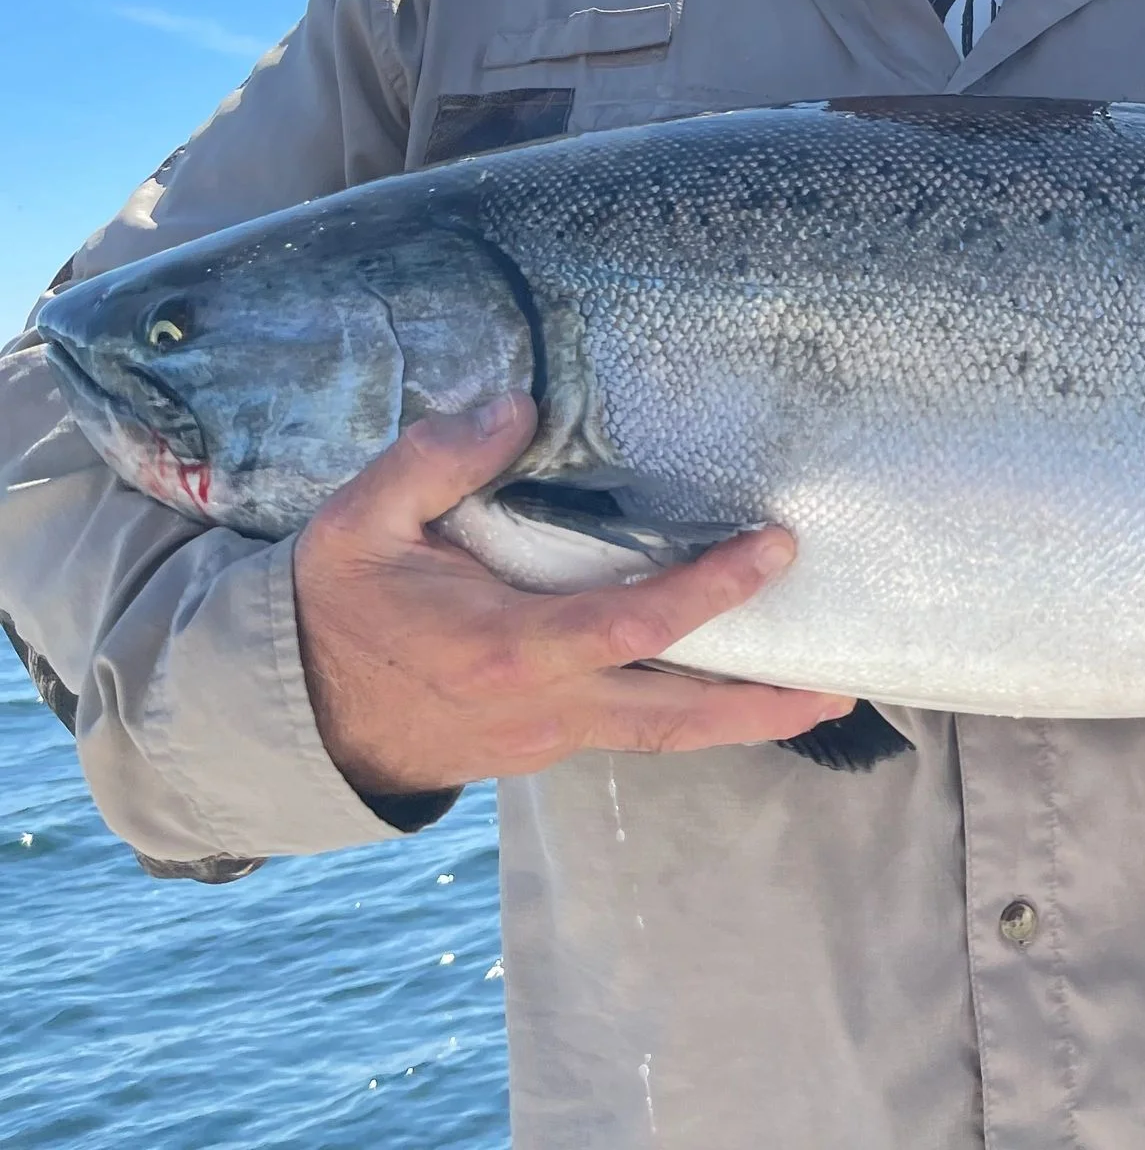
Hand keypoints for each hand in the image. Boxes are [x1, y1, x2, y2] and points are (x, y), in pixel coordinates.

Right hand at [293, 395, 852, 795]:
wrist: (294, 709)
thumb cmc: (336, 603)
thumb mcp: (362, 519)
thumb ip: (436, 460)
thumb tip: (517, 407)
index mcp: (508, 649)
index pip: (632, 628)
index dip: (710, 595)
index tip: (776, 552)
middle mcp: (543, 707)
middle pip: (677, 716)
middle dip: (765, 703)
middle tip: (846, 684)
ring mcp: (548, 735)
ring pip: (665, 734)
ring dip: (745, 718)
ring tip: (823, 696)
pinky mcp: (547, 742)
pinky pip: (636, 728)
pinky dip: (693, 711)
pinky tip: (739, 682)